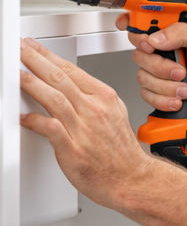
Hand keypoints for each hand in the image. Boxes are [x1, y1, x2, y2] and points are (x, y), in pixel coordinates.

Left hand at [19, 38, 155, 207]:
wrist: (131, 179)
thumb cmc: (120, 152)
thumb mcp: (114, 114)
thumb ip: (91, 100)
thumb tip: (67, 88)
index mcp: (105, 98)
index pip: (71, 70)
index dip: (49, 55)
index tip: (33, 47)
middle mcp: (94, 110)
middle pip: (59, 79)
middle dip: (35, 60)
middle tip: (19, 49)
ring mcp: (83, 129)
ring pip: (53, 98)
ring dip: (31, 83)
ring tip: (16, 73)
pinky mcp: (73, 149)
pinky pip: (50, 129)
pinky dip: (35, 120)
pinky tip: (23, 116)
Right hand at [117, 17, 186, 116]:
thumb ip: (184, 33)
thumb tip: (157, 37)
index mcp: (170, 35)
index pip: (141, 25)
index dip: (136, 32)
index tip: (148, 44)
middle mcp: (160, 51)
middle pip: (140, 55)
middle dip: (161, 68)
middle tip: (181, 72)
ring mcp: (155, 71)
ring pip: (143, 77)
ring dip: (167, 86)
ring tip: (186, 88)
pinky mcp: (153, 89)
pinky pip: (146, 94)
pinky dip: (164, 99)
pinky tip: (177, 97)